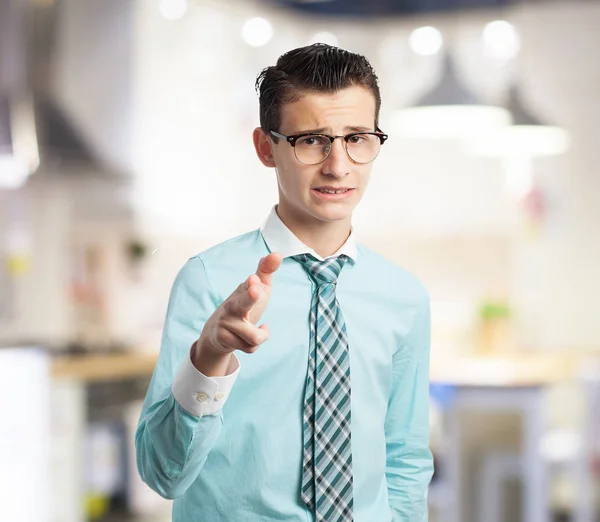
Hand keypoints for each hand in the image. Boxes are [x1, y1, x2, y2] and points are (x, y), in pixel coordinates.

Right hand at [193, 253, 282, 373]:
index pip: (249, 285)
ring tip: (260, 329)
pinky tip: (251, 339)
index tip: (255, 278)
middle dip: (250, 296)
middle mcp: (232, 305)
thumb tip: (277, 254)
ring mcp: (226, 322)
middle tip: (255, 289)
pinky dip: (255, 345)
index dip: (254, 282)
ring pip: (254, 337)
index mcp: (243, 291)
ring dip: (261, 336)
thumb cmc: (243, 307)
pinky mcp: (224, 339)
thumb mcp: (257, 289)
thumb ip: (266, 271)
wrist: (216, 334)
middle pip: (242, 301)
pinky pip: (250, 347)